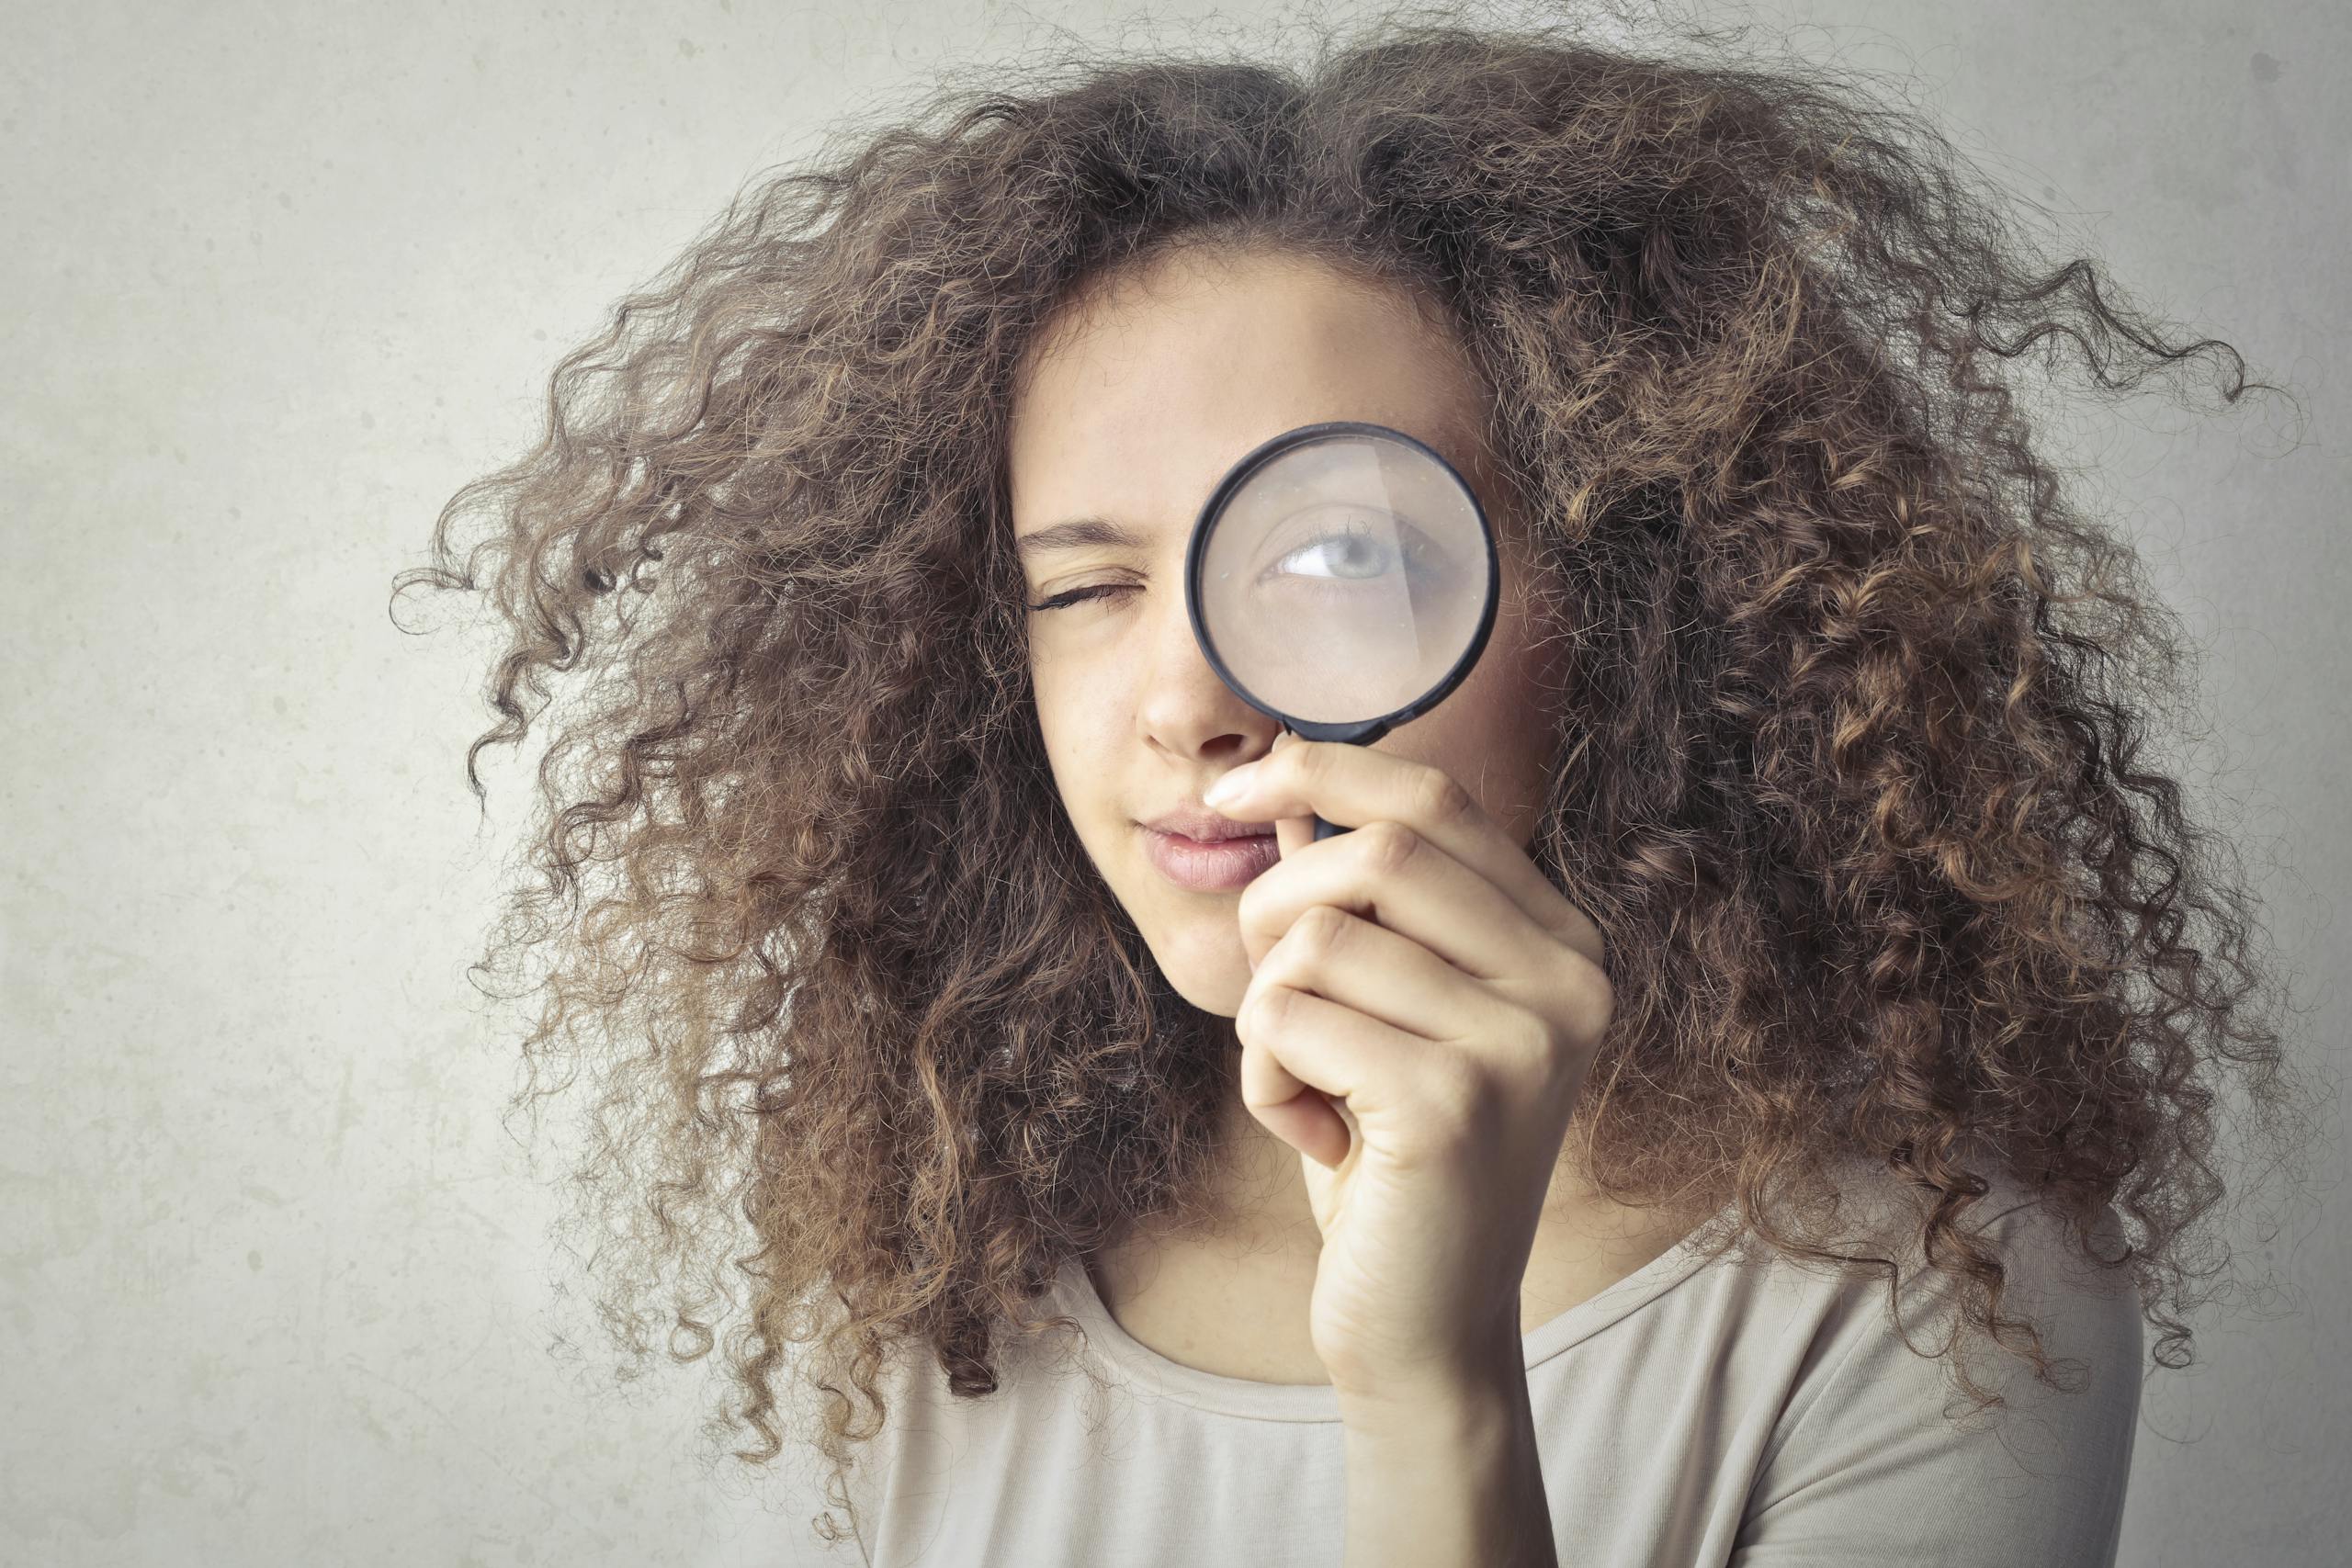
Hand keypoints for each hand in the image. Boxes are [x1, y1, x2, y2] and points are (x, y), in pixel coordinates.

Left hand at [1205, 731, 1614, 1397]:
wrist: (1426, 1326)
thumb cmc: (1393, 1159)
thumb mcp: (1384, 1012)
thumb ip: (1353, 903)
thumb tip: (1283, 785)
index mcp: (1564, 943)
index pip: (1435, 801)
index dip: (1320, 771)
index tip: (1231, 793)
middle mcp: (1566, 982)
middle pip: (1372, 854)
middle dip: (1275, 910)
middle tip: (1270, 998)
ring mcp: (1520, 1043)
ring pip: (1313, 939)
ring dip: (1266, 1016)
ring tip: (1310, 1090)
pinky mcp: (1451, 1105)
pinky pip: (1285, 1020)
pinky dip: (1262, 1078)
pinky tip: (1314, 1139)